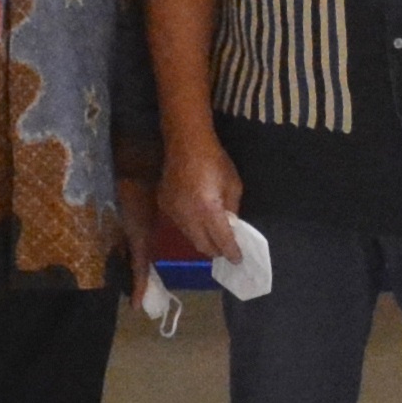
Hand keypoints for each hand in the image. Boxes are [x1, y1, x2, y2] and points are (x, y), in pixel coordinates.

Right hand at [159, 138, 243, 269]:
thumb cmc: (215, 160)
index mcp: (209, 210)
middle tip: (226, 249)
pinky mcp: (164, 206)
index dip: (231, 252)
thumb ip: (232, 210)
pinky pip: (179, 225)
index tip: (237, 259)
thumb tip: (231, 227)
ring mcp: (173, 213)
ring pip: (189, 238)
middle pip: (203, 246)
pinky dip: (190, 227)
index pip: (222, 241)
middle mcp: (188, 217)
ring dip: (202, 239)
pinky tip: (196, 217)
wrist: (185, 143)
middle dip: (216, 250)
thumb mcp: (233, 185)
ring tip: (212, 235)